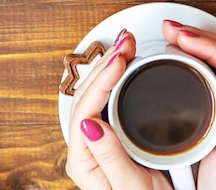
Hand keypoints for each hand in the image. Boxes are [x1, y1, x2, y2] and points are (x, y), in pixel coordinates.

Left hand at [65, 30, 173, 189]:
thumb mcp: (132, 186)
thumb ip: (110, 158)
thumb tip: (90, 125)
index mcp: (83, 159)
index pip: (84, 110)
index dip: (101, 80)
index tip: (120, 59)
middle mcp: (85, 145)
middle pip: (87, 94)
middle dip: (106, 62)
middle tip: (127, 41)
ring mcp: (97, 136)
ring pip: (96, 91)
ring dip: (111, 64)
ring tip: (127, 44)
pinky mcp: (110, 129)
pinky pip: (108, 95)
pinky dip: (117, 74)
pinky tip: (126, 62)